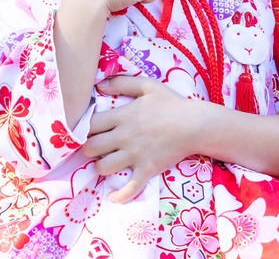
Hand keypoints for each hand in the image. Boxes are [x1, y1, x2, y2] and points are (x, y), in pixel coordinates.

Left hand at [83, 75, 207, 202]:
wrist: (195, 125)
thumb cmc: (172, 104)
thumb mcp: (148, 86)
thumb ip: (122, 82)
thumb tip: (99, 85)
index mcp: (123, 116)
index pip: (90, 124)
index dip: (84, 128)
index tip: (87, 129)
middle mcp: (125, 137)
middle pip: (91, 148)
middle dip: (88, 148)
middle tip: (94, 147)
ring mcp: (135, 155)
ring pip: (103, 168)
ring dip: (100, 167)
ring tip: (106, 162)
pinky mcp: (146, 169)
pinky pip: (129, 188)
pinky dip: (119, 195)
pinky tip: (113, 196)